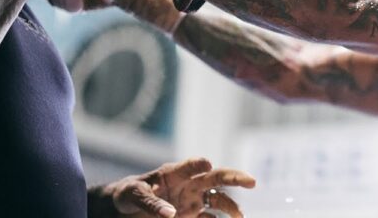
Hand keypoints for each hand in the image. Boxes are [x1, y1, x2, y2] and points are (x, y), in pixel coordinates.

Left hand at [105, 158, 255, 217]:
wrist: (125, 208)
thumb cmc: (128, 194)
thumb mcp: (134, 195)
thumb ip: (152, 203)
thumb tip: (171, 214)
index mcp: (175, 173)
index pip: (191, 165)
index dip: (199, 164)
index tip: (207, 164)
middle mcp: (189, 184)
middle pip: (217, 178)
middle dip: (235, 178)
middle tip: (252, 182)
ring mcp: (192, 200)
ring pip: (218, 200)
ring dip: (231, 207)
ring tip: (240, 216)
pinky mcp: (191, 215)